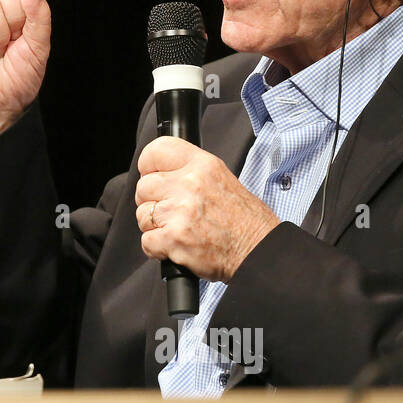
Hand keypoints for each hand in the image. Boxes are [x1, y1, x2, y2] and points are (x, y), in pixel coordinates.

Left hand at [134, 136, 280, 281]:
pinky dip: (157, 248)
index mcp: (202, 165)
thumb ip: (189, 171)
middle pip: (143, 187)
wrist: (260, 251)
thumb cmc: (244, 220)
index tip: (152, 176)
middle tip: (172, 211)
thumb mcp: (221, 178)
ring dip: (155, 226)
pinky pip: (146, 241)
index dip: (148, 167)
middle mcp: (189, 184)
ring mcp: (180, 211)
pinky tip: (177, 245)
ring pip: (142, 215)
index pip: (156, 151)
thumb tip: (159, 173)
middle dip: (152, 201)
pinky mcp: (174, 238)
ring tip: (180, 229)